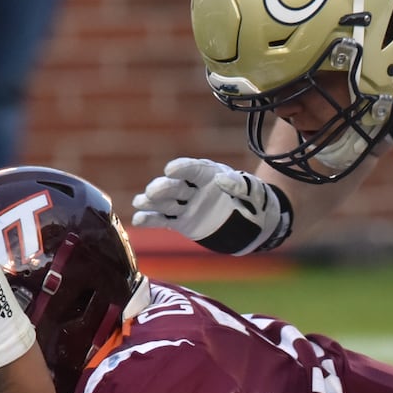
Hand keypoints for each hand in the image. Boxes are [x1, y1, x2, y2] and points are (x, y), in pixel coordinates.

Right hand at [131, 157, 291, 254]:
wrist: (254, 224)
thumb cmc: (254, 202)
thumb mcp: (254, 192)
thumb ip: (240, 185)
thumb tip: (223, 180)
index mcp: (210, 175)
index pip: (194, 169)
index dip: (182, 168)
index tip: (171, 170)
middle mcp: (194, 188)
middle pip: (176, 186)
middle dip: (163, 188)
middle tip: (154, 192)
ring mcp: (186, 205)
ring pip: (165, 202)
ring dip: (152, 202)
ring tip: (141, 202)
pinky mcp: (182, 221)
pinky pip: (163, 219)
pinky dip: (150, 219)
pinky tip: (138, 218)